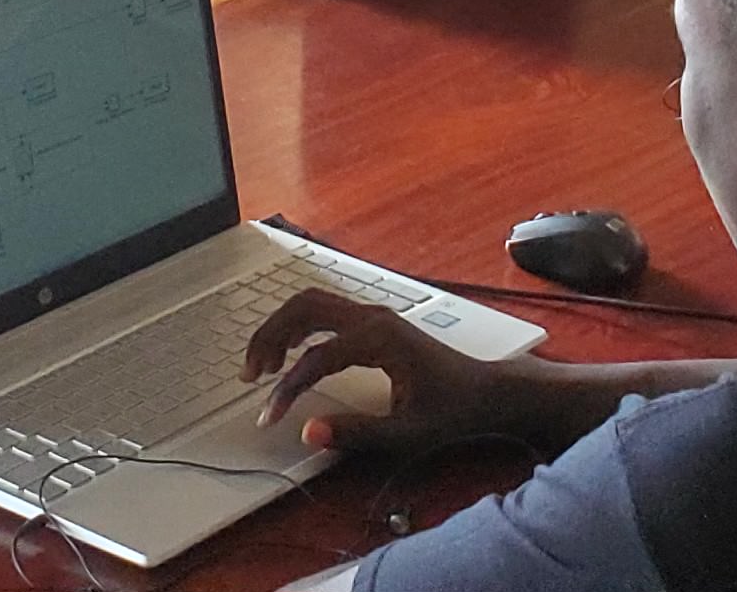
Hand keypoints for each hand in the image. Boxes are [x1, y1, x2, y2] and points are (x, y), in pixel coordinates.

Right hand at [242, 289, 517, 454]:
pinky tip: (289, 354)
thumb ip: (357, 433)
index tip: (269, 416)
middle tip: (249, 374)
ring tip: (261, 366)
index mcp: (380, 338)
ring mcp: (374, 316)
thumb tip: (309, 432)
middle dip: (269, 336)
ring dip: (281, 327)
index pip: (316, 358)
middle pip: (304, 307)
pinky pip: (325, 312)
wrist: (488, 392)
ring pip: (312, 303)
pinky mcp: (374, 324)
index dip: (287, 388)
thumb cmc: (454, 409)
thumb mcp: (408, 431)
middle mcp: (373, 318)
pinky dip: (298, 327)